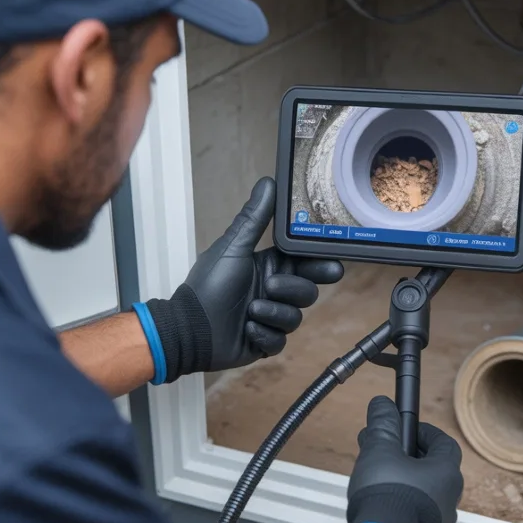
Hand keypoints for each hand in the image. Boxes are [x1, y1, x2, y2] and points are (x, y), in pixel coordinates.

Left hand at [143, 177, 342, 381]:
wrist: (190, 328)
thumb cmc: (209, 285)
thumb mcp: (233, 248)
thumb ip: (254, 218)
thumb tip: (269, 181)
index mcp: (269, 267)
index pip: (305, 263)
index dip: (319, 263)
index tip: (332, 263)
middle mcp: (273, 291)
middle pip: (307, 291)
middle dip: (293, 290)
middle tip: (273, 287)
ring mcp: (270, 318)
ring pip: (294, 317)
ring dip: (272, 312)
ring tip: (250, 310)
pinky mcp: (265, 342)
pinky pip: (279, 340)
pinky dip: (264, 334)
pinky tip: (247, 328)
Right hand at [331, 396, 463, 522]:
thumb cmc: (387, 496)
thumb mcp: (380, 448)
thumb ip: (383, 423)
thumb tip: (382, 404)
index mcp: (446, 473)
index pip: (444, 443)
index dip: (425, 432)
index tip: (407, 428)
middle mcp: (449, 500)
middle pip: (432, 469)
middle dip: (408, 456)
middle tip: (386, 451)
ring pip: (423, 494)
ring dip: (404, 482)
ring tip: (378, 478)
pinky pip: (415, 517)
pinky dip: (401, 506)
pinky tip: (380, 504)